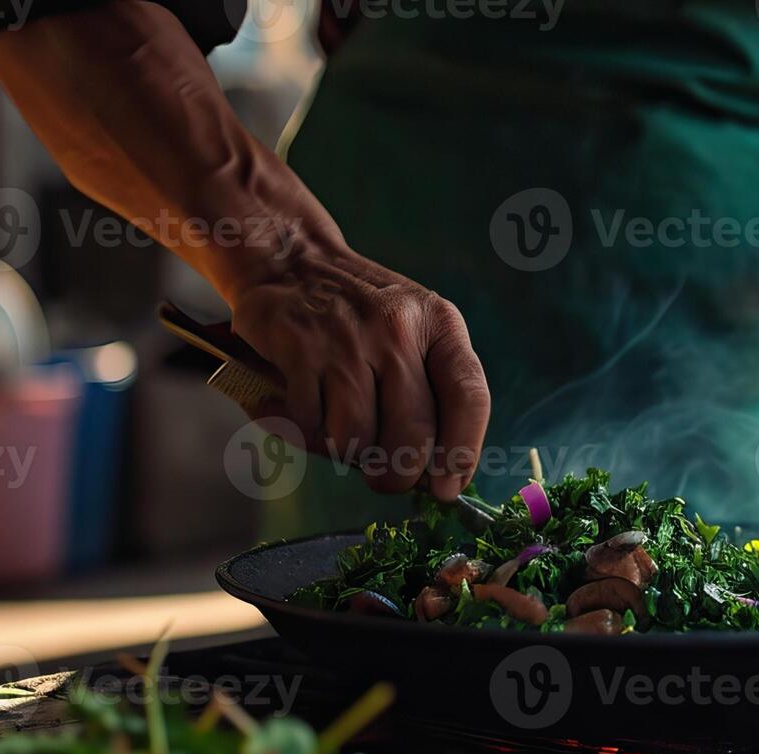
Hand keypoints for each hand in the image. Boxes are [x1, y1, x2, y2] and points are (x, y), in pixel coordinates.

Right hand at [228, 244, 490, 500]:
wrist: (289, 260)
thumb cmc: (362, 313)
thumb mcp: (413, 331)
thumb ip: (433, 390)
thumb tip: (441, 475)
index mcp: (438, 323)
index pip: (468, 397)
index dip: (462, 453)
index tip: (447, 488)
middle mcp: (397, 328)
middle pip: (413, 435)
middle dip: (398, 475)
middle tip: (385, 477)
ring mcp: (347, 338)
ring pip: (357, 439)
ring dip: (346, 451)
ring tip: (341, 428)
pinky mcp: (298, 348)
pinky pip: (311, 425)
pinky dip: (307, 433)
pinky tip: (307, 408)